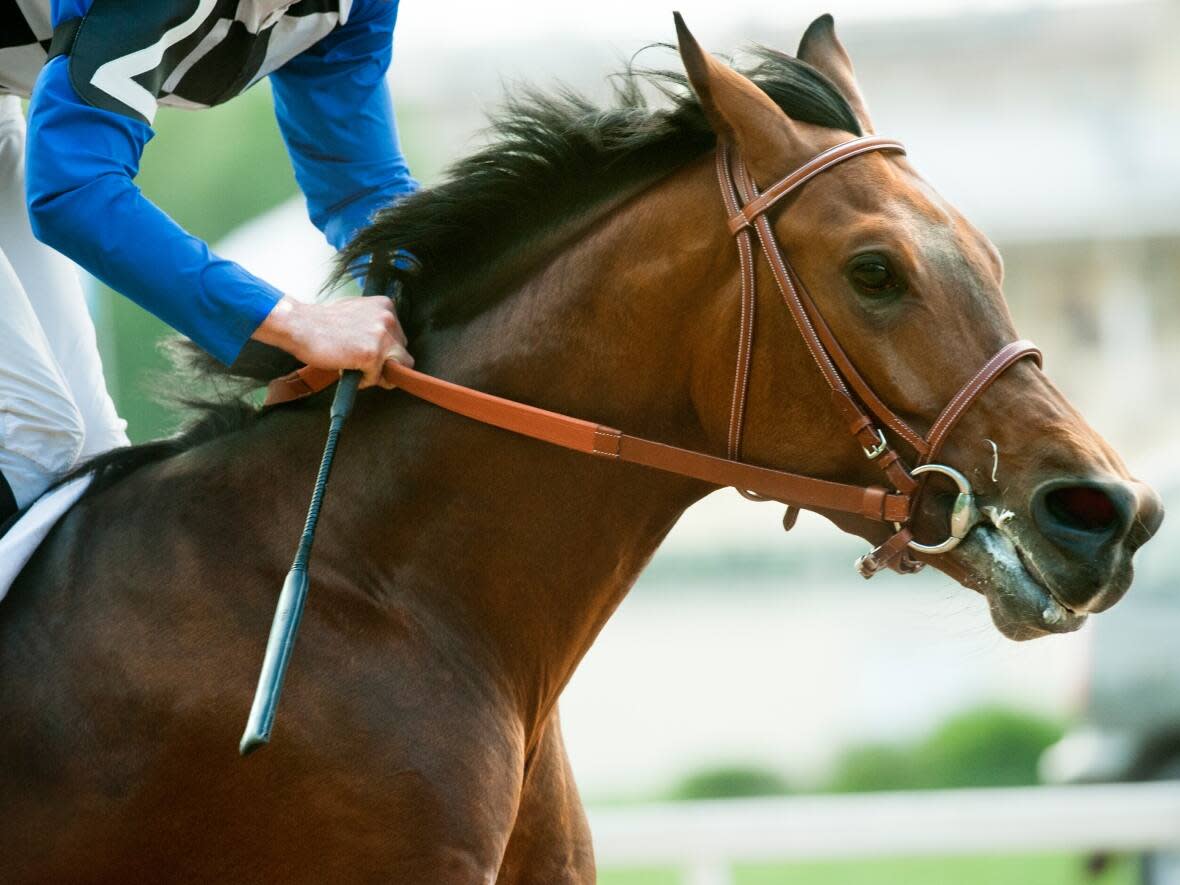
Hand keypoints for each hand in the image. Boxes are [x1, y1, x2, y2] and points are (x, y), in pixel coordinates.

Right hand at [253, 295, 413, 388]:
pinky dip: (363, 380)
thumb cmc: (322, 321)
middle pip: (403, 354)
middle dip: (385, 363)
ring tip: (354, 366)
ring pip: (396, 368)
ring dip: (376, 372)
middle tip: (361, 363)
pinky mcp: (373, 354)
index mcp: (386, 306)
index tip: (370, 355)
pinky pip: (377, 378)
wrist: (299, 325)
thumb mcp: (356, 313)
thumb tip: (386, 345)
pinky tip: (346, 369)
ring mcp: (382, 336)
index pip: (400, 337)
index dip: (386, 351)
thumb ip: (373, 325)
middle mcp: (389, 318)